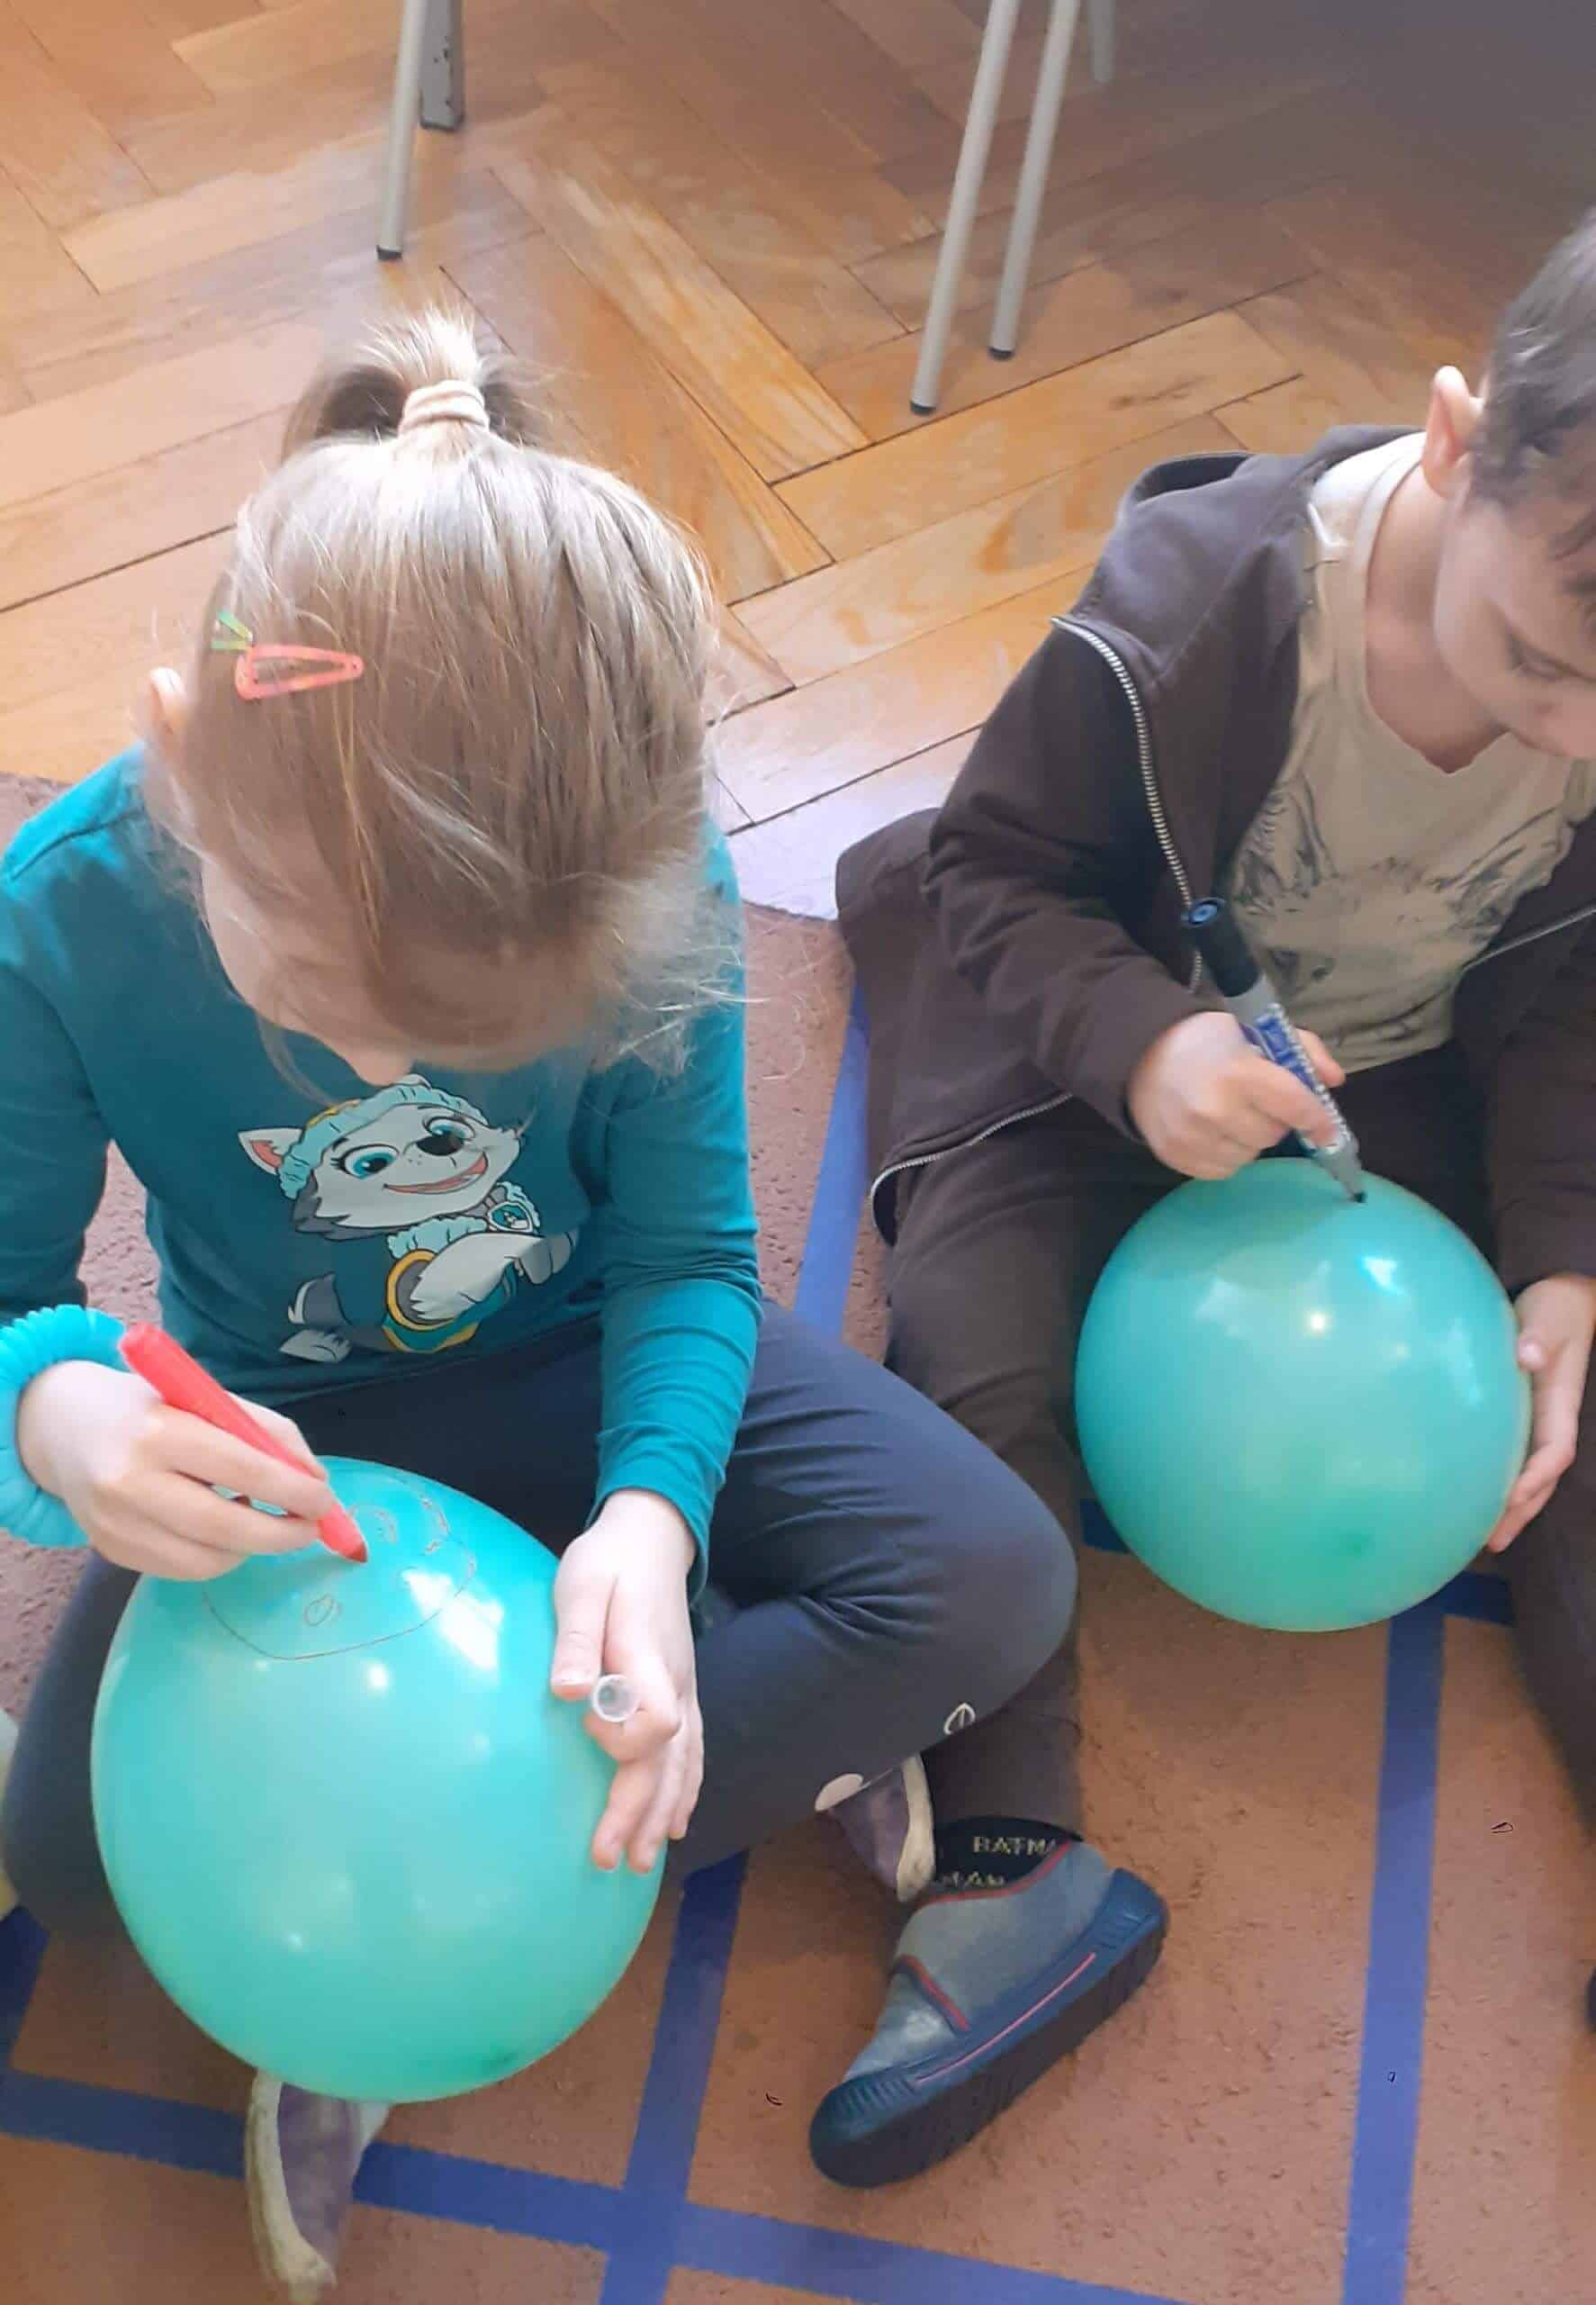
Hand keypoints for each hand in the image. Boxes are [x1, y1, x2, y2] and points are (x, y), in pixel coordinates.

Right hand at [15, 1361, 334, 1578]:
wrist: (59, 1424)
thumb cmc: (147, 1405)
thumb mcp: (204, 1396)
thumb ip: (263, 1432)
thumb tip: (315, 1482)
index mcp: (158, 1430)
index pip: (242, 1469)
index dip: (293, 1491)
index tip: (326, 1500)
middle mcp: (129, 1482)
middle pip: (224, 1527)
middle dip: (281, 1534)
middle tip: (311, 1528)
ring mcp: (114, 1524)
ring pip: (205, 1561)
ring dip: (250, 1547)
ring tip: (261, 1519)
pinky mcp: (109, 1551)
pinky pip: (180, 1569)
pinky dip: (216, 1555)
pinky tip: (220, 1527)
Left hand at [550, 1492, 700, 1874]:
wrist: (651, 1537)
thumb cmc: (608, 1561)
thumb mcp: (582, 1585)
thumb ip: (577, 1636)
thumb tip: (567, 1691)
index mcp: (648, 1659)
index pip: (657, 1721)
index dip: (626, 1740)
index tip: (585, 1730)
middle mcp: (676, 1684)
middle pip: (668, 1761)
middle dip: (638, 1813)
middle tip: (609, 1860)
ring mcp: (685, 1690)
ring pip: (684, 1764)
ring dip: (662, 1813)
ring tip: (641, 1860)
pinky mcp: (682, 1691)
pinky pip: (692, 1752)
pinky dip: (685, 1790)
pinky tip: (674, 1821)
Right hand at [1128, 1011, 1344, 1179]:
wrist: (1140, 1055)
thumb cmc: (1206, 1042)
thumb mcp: (1255, 1032)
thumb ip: (1302, 1050)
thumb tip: (1334, 1081)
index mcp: (1238, 1073)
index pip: (1294, 1106)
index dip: (1318, 1120)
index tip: (1328, 1130)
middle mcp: (1214, 1110)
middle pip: (1274, 1134)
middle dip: (1275, 1120)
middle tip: (1258, 1102)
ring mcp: (1192, 1137)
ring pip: (1250, 1155)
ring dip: (1250, 1139)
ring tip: (1232, 1115)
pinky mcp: (1176, 1157)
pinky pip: (1223, 1170)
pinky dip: (1228, 1154)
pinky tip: (1215, 1131)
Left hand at [1486, 1274, 1595, 1551]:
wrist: (1564, 1297)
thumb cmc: (1557, 1308)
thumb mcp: (1550, 1317)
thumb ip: (1539, 1336)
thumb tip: (1527, 1356)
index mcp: (1560, 1403)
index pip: (1555, 1451)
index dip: (1536, 1477)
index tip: (1511, 1497)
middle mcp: (1552, 1419)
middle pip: (1543, 1477)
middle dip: (1522, 1510)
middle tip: (1492, 1542)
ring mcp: (1539, 1420)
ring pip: (1529, 1473)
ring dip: (1511, 1506)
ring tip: (1484, 1539)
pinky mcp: (1521, 1414)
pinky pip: (1513, 1455)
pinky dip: (1497, 1480)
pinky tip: (1471, 1495)